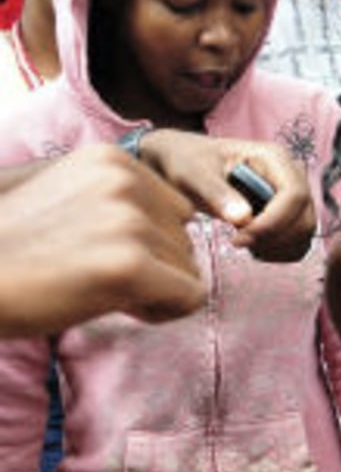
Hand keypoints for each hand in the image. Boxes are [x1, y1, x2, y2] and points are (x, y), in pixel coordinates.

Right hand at [0, 147, 206, 336]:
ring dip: (156, 291)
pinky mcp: (129, 264)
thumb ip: (120, 199)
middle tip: (100, 278)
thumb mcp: (67, 198)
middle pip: (187, 241)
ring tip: (99, 290)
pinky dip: (164, 311)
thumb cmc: (12, 248)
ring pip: (191, 270)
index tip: (104, 255)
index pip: (177, 210)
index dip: (151, 243)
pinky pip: (191, 296)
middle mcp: (126, 181)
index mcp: (112, 159)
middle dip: (157, 268)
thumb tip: (190, 216)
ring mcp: (128, 220)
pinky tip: (120, 308)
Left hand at [139, 130, 316, 261]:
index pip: (295, 196)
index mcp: (275, 158)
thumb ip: (217, 193)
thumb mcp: (193, 173)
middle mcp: (292, 176)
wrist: (186, 165)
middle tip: (237, 241)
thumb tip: (243, 218)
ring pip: (304, 233)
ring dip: (276, 247)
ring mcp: (294, 197)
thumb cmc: (188, 162)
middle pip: (305, 218)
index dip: (273, 223)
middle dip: (274, 238)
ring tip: (241, 242)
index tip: (239, 237)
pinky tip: (252, 246)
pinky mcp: (290, 215)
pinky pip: (297, 243)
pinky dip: (278, 252)